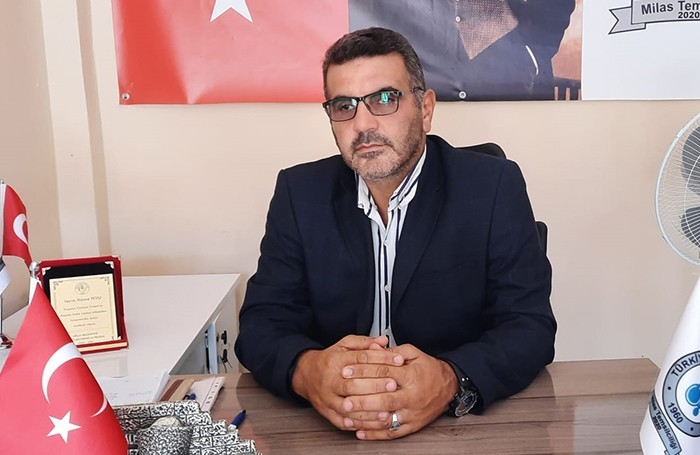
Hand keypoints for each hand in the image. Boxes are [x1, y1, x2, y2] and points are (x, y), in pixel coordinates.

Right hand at [291, 335, 404, 430]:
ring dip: (368, 410)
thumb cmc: (329, 360)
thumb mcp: (344, 345)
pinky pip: (342, 421)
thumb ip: (364, 343)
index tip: (398, 361)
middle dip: (376, 385)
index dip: (381, 359)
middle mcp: (331, 379)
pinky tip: (369, 424)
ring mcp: (327, 397)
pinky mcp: (326, 412)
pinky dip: (356, 424)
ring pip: (348, 406)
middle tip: (394, 385)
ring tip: (386, 411)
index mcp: (336, 360)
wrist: (305, 374)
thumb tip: (383, 341)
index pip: (361, 358)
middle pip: (353, 384)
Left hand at [341, 343, 457, 439]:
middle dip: (362, 401)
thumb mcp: (414, 353)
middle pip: (384, 399)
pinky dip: (375, 434)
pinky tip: (360, 432)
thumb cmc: (429, 369)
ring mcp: (412, 413)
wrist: (449, 386)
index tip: (346, 372)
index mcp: (411, 375)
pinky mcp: (413, 425)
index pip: (383, 373)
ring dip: (365, 420)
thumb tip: (373, 349)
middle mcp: (412, 396)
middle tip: (345, 400)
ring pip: (387, 419)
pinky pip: (392, 432)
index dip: (363, 372)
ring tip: (347, 418)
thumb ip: (393, 351)